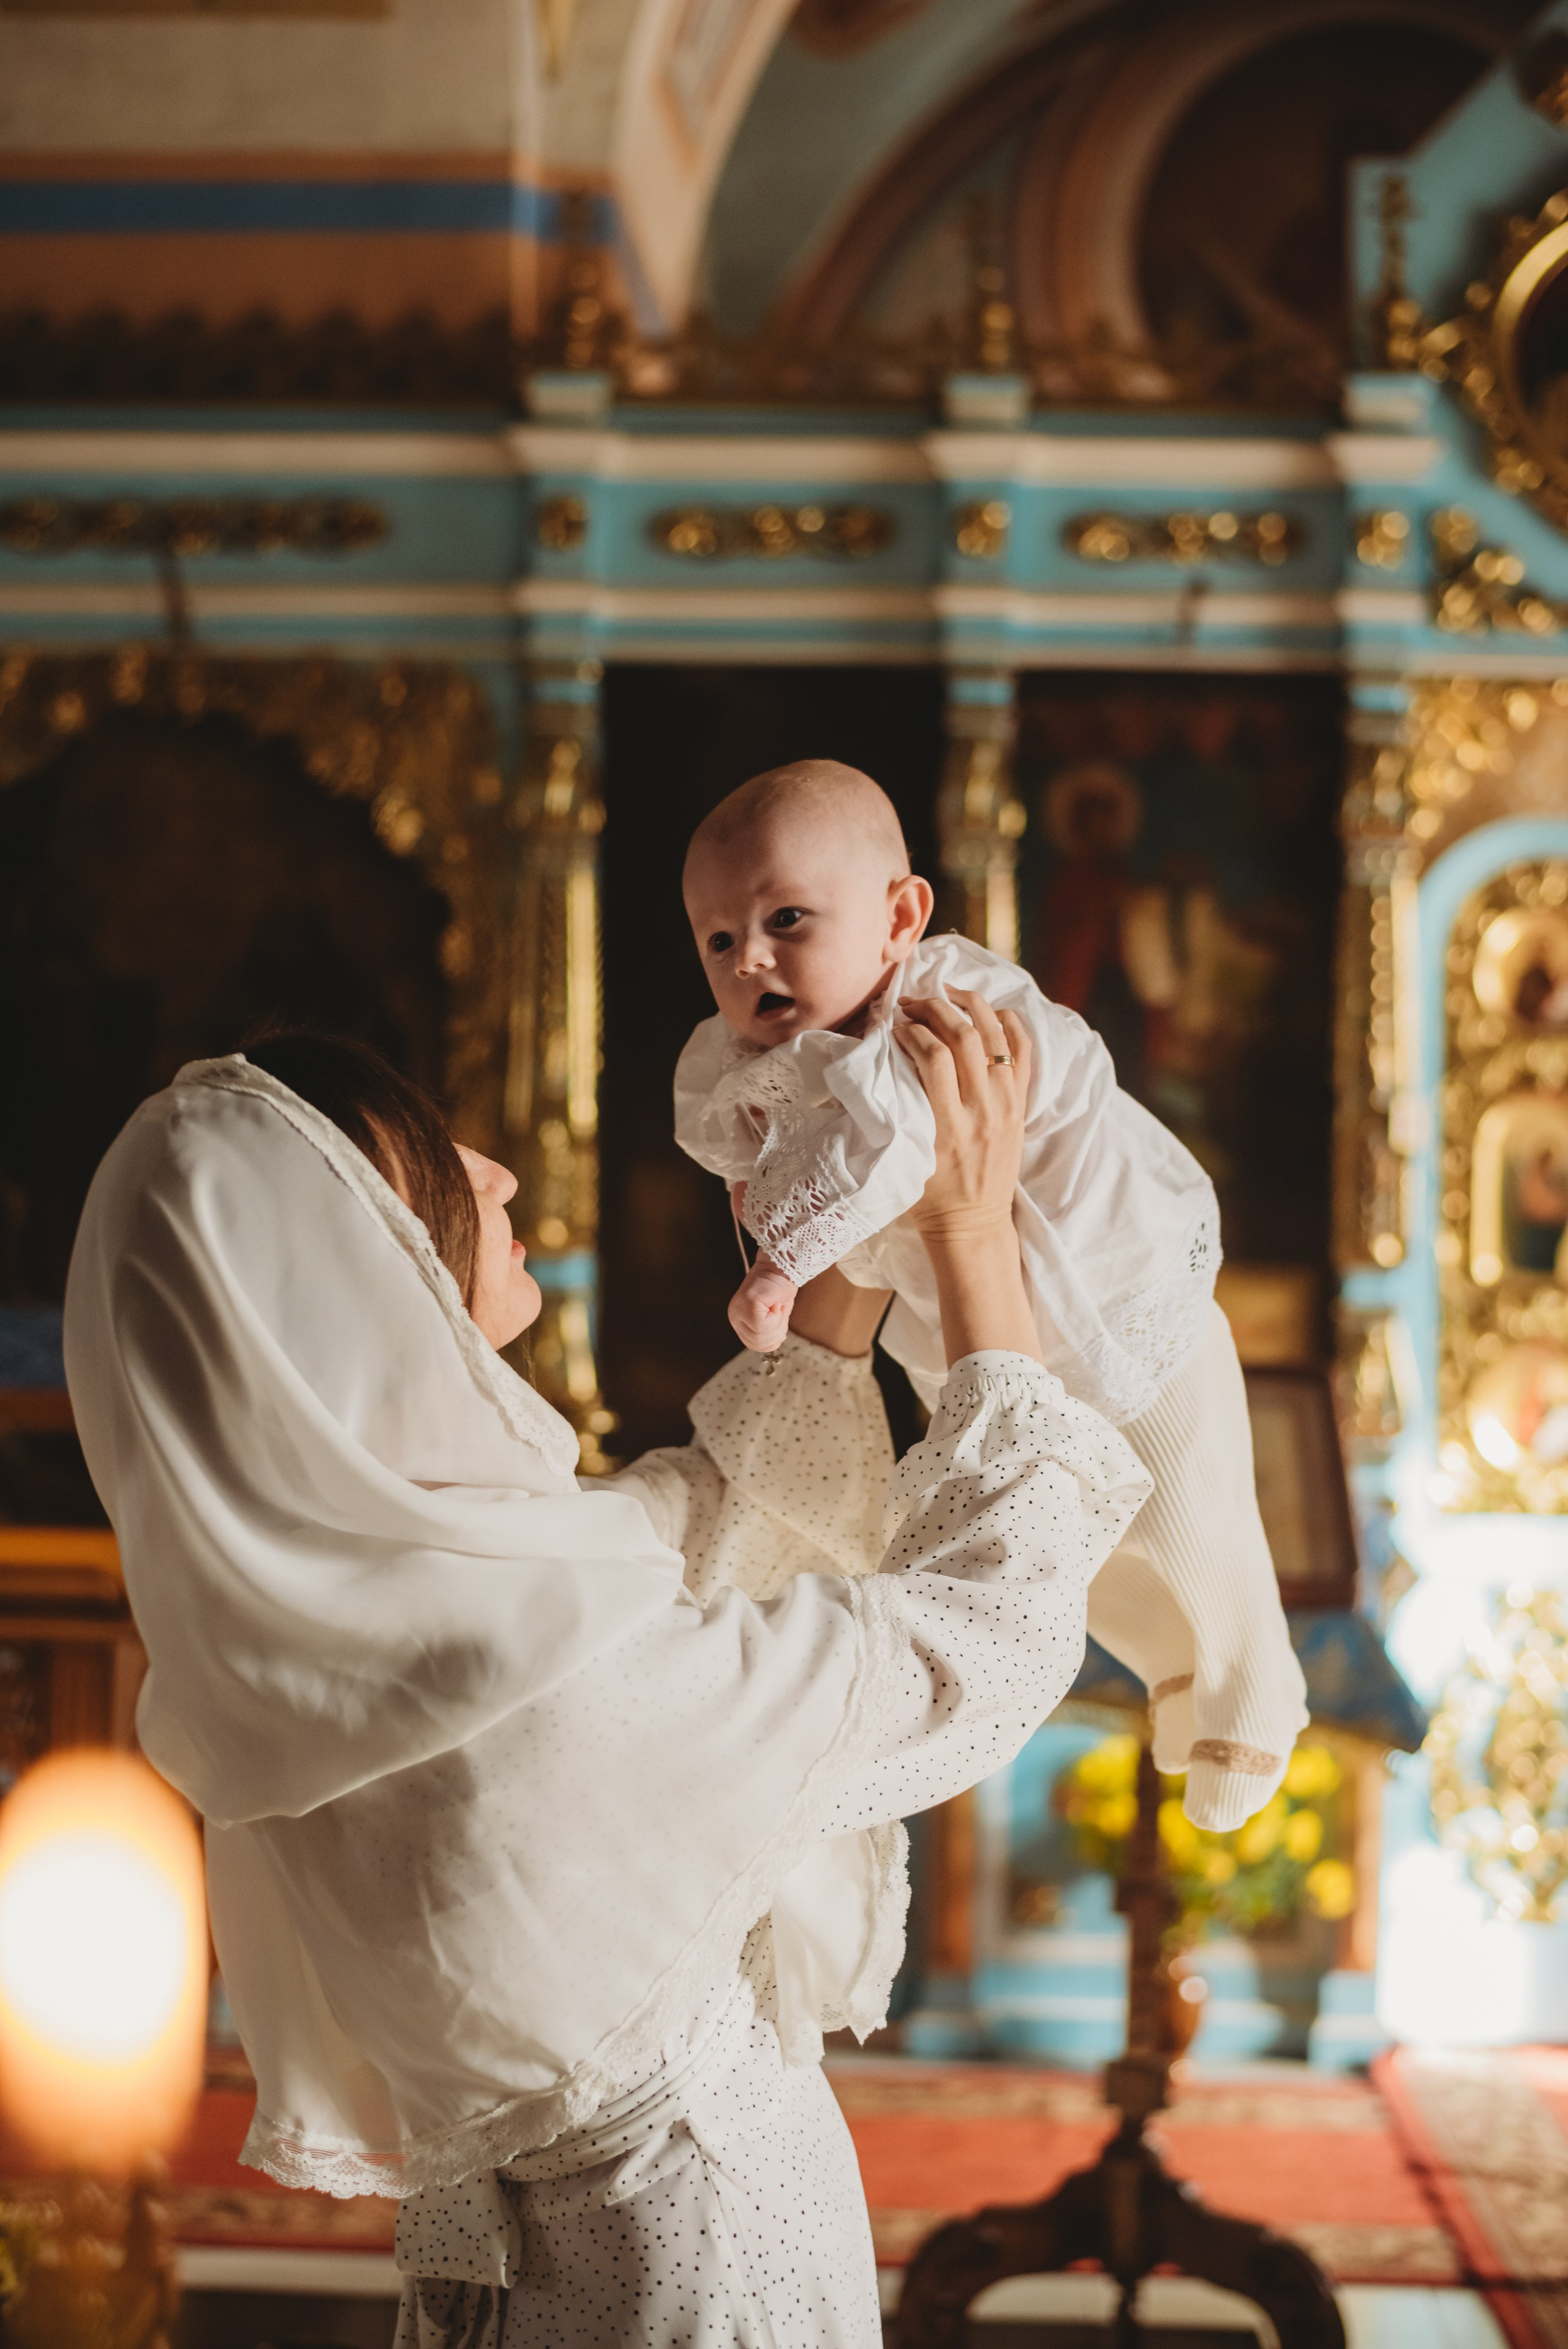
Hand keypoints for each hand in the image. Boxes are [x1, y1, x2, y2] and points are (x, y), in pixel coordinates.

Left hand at [729, 1260, 796, 1352]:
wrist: (783, 1268)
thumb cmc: (779, 1290)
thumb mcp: (773, 1317)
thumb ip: (768, 1332)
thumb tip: (772, 1344)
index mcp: (739, 1320)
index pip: (754, 1345)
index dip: (772, 1340)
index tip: (780, 1324)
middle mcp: (735, 1316)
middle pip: (758, 1344)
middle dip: (776, 1333)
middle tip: (781, 1314)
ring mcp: (739, 1310)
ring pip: (761, 1336)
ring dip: (778, 1324)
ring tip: (778, 1307)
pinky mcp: (748, 1304)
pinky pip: (765, 1325)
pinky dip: (777, 1317)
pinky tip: (776, 1303)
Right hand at [895, 989, 1038, 1365]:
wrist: (972, 1228)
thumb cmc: (927, 1198)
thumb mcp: (904, 1158)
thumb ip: (895, 1115)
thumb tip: (876, 1067)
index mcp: (947, 1126)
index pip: (932, 1057)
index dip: (911, 1029)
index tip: (894, 1021)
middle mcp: (982, 1111)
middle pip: (964, 1037)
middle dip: (936, 1008)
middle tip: (914, 1000)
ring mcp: (1007, 1107)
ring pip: (997, 1037)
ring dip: (971, 1006)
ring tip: (948, 992)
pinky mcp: (1020, 1108)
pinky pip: (1025, 1054)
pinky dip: (1010, 1025)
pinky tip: (991, 1010)